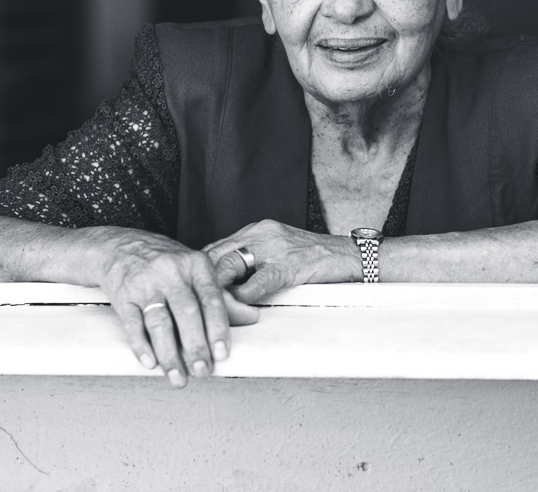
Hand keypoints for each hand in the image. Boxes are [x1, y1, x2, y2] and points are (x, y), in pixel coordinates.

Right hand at [97, 228, 258, 387]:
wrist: (120, 245)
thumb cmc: (165, 261)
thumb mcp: (196, 270)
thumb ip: (223, 296)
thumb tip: (252, 317)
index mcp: (195, 264)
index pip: (211, 298)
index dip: (218, 328)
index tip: (222, 353)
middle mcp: (171, 272)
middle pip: (186, 312)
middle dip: (195, 346)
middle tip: (202, 371)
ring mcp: (145, 284)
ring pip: (159, 322)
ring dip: (170, 354)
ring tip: (178, 377)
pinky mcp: (123, 296)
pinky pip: (132, 324)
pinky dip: (141, 346)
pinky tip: (150, 363)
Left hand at [203, 219, 359, 303]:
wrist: (349, 255)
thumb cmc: (314, 258)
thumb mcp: (278, 252)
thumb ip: (253, 262)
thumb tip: (226, 283)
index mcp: (257, 230)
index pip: (216, 247)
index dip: (199, 269)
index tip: (188, 287)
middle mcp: (261, 233)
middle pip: (217, 254)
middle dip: (200, 280)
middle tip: (189, 302)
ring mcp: (275, 247)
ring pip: (231, 264)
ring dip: (216, 289)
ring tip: (206, 308)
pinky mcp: (290, 264)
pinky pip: (260, 279)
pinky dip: (245, 293)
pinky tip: (238, 305)